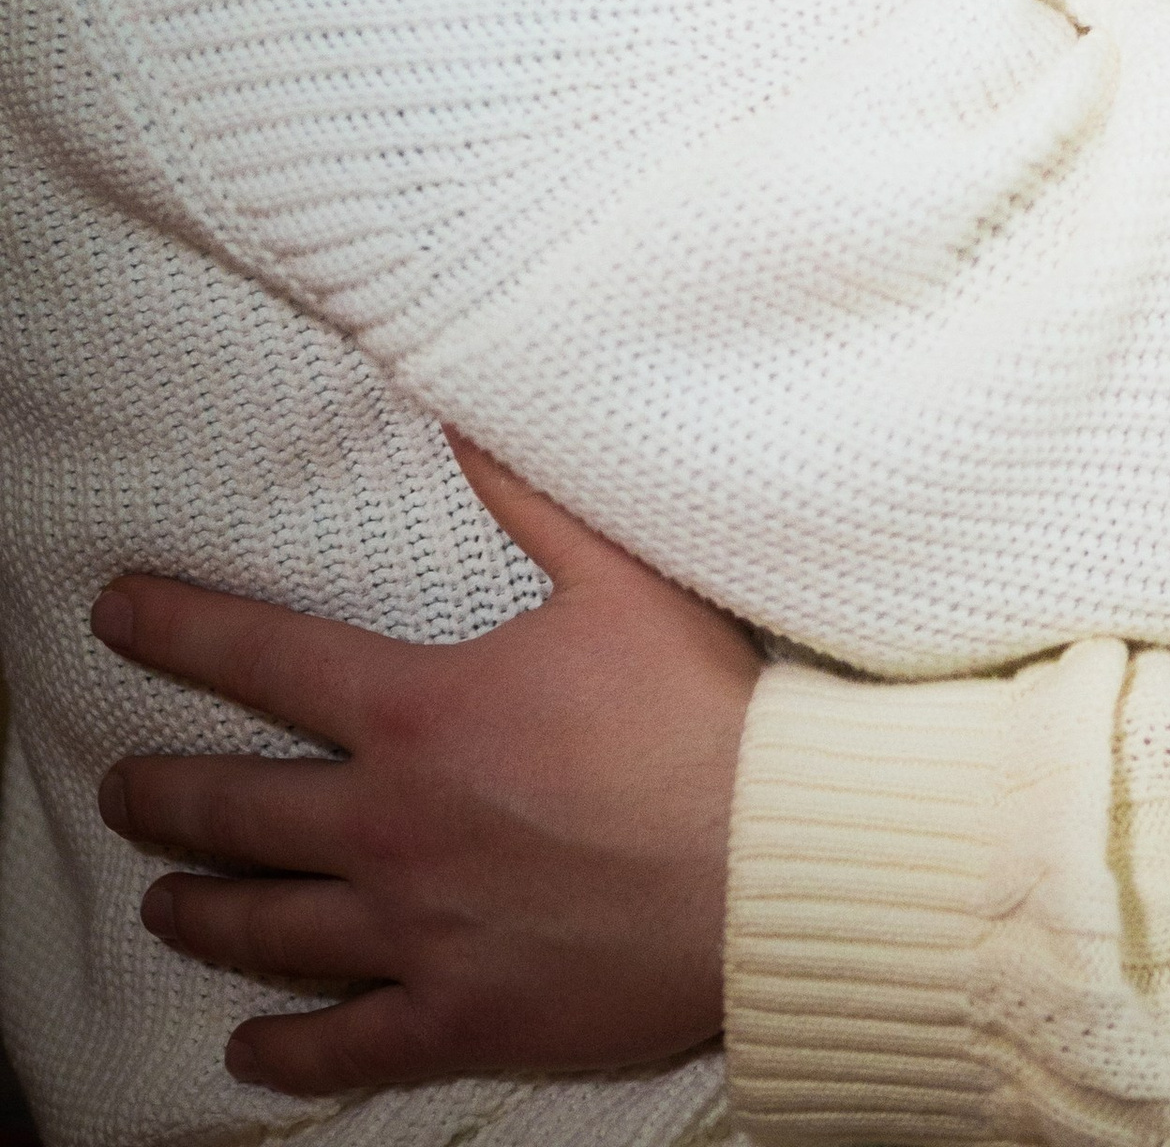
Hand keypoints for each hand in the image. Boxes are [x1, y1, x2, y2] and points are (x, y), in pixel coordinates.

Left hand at [92, 439, 754, 1098]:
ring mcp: (415, 931)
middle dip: (162, 793)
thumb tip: (456, 413)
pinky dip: (284, 1048)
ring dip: (201, 910)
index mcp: (420, 712)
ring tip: (159, 901)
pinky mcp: (457, 1015)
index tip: (113, 612)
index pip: (264, 658)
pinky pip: (344, 1041)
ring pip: (269, 927)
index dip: (177, 629)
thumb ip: (526, 494)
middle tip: (119, 789)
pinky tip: (248, 1047)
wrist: (765, 862)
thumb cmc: (696, 715)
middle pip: (238, 809)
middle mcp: (391, 825)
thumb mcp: (617, 577)